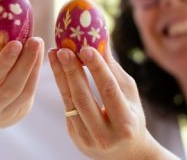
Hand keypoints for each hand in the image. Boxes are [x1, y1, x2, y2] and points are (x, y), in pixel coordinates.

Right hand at [0, 25, 42, 135]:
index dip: (4, 61)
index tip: (16, 43)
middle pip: (10, 87)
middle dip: (25, 62)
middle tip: (34, 40)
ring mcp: (1, 116)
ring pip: (24, 93)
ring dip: (34, 68)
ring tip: (38, 45)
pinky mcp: (15, 116)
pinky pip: (28, 96)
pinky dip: (35, 76)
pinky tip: (38, 58)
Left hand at [48, 47, 176, 159]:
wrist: (125, 152)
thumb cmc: (131, 114)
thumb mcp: (129, 94)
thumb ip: (114, 70)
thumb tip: (101, 38)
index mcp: (125, 124)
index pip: (109, 91)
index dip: (97, 69)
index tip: (86, 48)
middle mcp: (106, 136)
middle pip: (84, 99)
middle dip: (72, 72)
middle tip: (63, 49)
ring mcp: (88, 139)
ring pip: (71, 103)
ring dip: (61, 76)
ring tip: (55, 53)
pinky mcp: (76, 137)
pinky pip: (67, 107)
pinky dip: (62, 86)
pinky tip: (57, 68)